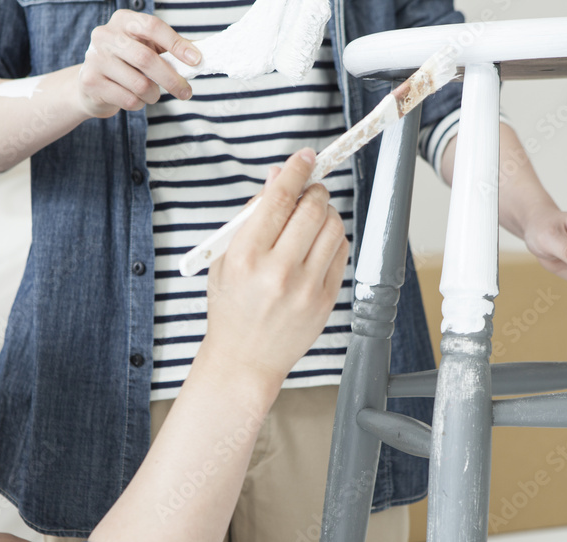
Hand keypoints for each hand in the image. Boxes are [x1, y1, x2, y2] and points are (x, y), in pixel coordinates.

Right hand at [78, 10, 200, 117]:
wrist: (92, 84)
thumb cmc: (127, 63)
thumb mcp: (147, 48)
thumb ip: (171, 48)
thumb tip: (203, 53)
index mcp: (123, 20)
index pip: (153, 26)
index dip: (176, 44)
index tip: (196, 60)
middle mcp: (105, 35)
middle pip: (146, 59)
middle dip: (171, 79)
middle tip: (186, 92)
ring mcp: (95, 58)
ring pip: (139, 84)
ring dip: (154, 95)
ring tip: (153, 95)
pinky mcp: (91, 82)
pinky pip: (128, 99)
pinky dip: (139, 104)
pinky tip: (135, 99)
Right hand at [201, 149, 348, 391]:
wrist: (244, 359)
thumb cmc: (231, 307)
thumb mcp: (226, 259)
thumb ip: (251, 216)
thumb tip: (277, 178)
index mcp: (245, 256)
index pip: (278, 199)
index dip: (295, 171)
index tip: (305, 157)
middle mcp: (277, 271)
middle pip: (312, 209)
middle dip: (314, 191)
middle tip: (309, 190)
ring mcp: (305, 288)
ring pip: (333, 228)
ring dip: (326, 213)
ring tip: (311, 219)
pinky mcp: (325, 300)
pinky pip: (341, 253)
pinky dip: (332, 239)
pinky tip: (317, 244)